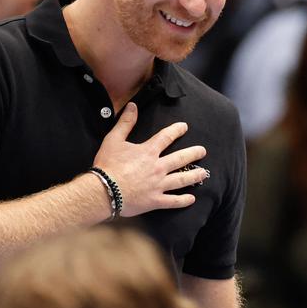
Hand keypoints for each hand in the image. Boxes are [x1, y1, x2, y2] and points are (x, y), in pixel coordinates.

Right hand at [93, 102, 208, 216]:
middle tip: (203, 151)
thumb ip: (125, 123)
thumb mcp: (113, 140)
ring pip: (181, 179)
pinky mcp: (154, 200)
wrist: (102, 191)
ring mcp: (158, 185)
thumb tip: (133, 106)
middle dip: (194, 153)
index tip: (184, 127)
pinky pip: (172, 201)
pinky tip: (192, 199)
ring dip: (194, 175)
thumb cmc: (107, 166)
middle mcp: (157, 167)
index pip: (166, 137)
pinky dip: (183, 201)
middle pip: (180, 158)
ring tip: (203, 173)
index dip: (176, 130)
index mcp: (148, 152)